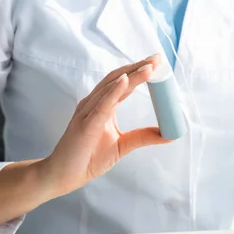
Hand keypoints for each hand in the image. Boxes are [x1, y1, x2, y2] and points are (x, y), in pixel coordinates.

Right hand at [41, 55, 168, 196]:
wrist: (65, 175)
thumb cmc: (88, 158)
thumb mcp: (123, 145)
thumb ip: (143, 136)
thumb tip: (168, 134)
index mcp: (103, 106)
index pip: (124, 83)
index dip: (140, 72)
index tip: (157, 62)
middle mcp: (94, 104)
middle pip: (118, 78)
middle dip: (138, 67)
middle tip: (157, 58)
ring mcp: (88, 112)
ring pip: (111, 87)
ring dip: (131, 75)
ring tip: (148, 66)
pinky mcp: (85, 124)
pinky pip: (101, 105)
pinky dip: (114, 91)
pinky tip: (126, 81)